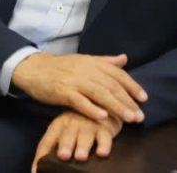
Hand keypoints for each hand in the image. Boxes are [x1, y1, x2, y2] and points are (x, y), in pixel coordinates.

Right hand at [11, 52, 146, 123]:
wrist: (33, 68)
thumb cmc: (60, 67)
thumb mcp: (83, 60)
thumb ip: (105, 61)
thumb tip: (125, 58)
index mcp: (92, 62)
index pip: (117, 73)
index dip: (132, 85)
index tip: (144, 98)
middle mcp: (86, 69)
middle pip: (111, 85)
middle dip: (128, 101)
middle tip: (140, 115)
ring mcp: (74, 80)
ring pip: (99, 93)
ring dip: (116, 106)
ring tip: (129, 118)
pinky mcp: (62, 91)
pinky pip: (79, 101)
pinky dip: (92, 109)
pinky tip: (103, 117)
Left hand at [32, 111, 122, 172]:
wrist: (100, 108)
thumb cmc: (77, 127)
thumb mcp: (63, 134)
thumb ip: (52, 150)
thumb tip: (37, 171)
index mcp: (58, 126)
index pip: (46, 142)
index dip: (41, 156)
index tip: (37, 170)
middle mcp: (71, 124)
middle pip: (66, 136)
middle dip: (65, 146)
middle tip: (63, 156)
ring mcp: (88, 125)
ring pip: (85, 136)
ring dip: (82, 146)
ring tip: (80, 157)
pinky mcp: (104, 128)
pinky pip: (104, 137)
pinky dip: (104, 145)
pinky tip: (102, 153)